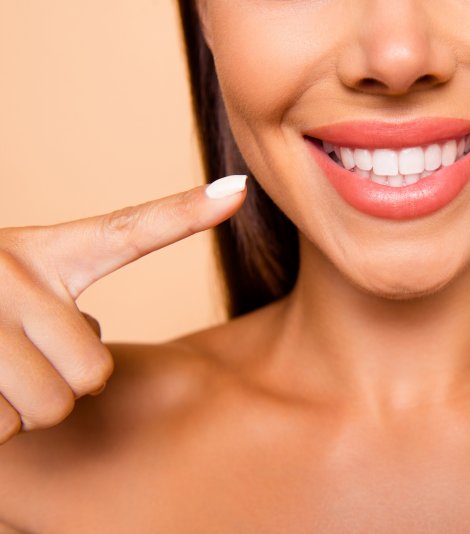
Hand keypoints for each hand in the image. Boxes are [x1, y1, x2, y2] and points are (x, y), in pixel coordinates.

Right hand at [0, 175, 246, 443]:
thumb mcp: (13, 285)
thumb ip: (58, 305)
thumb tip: (95, 340)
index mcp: (42, 251)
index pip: (128, 231)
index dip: (185, 213)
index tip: (240, 189)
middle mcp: (14, 270)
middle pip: (94, 374)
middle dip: (60, 384)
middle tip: (16, 360)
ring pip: (49, 409)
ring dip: (17, 409)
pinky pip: (0, 428)